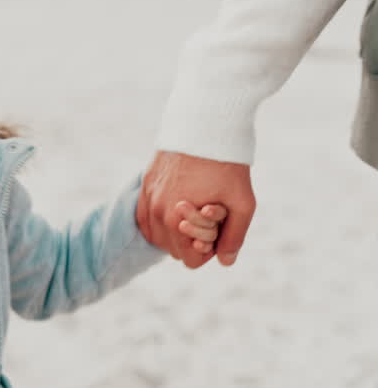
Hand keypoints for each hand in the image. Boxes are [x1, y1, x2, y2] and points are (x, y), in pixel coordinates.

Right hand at [137, 151, 255, 267]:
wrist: (205, 125)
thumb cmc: (227, 165)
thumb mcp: (242, 203)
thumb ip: (234, 237)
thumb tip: (225, 262)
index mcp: (178, 222)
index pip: (191, 261)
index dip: (210, 250)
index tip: (221, 230)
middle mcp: (157, 214)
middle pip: (174, 251)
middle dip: (193, 240)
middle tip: (211, 215)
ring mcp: (147, 200)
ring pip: (158, 237)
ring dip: (176, 230)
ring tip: (195, 206)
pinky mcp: (144, 187)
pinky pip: (146, 219)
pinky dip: (161, 219)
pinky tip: (178, 204)